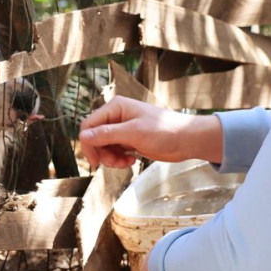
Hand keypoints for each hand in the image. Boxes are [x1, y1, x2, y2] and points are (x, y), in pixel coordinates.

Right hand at [79, 97, 222, 168]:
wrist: (186, 140)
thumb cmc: (164, 131)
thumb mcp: (134, 133)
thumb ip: (107, 134)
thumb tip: (83, 137)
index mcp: (115, 108)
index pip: (89, 125)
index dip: (88, 144)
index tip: (95, 162)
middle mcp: (116, 116)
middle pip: (94, 138)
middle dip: (102, 153)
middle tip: (115, 163)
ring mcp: (122, 129)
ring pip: (103, 147)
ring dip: (111, 158)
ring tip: (126, 162)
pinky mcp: (129, 140)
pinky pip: (114, 151)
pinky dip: (119, 159)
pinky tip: (131, 160)